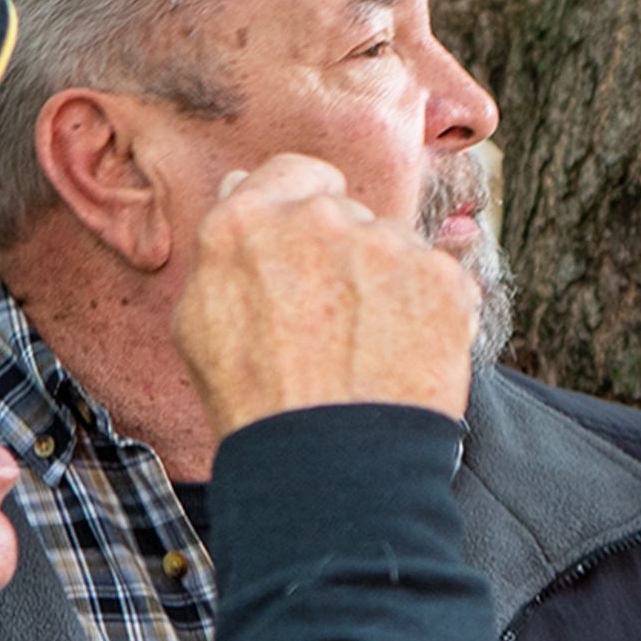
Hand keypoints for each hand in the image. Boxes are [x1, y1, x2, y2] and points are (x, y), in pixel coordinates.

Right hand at [173, 158, 479, 431]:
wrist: (329, 467)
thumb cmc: (257, 404)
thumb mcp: (199, 322)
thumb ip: (225, 246)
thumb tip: (244, 187)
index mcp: (248, 221)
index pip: (297, 173)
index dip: (307, 207)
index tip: (312, 249)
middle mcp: (319, 218)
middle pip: (348, 213)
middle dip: (345, 255)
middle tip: (335, 322)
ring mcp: (387, 245)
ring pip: (396, 247)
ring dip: (389, 284)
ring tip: (369, 351)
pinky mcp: (442, 278)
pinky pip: (441, 280)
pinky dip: (431, 313)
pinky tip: (404, 358)